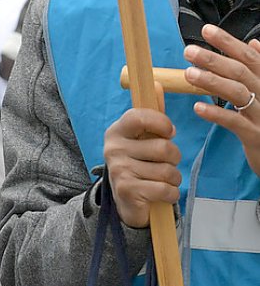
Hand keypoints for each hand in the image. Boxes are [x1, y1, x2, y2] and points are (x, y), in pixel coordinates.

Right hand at [103, 106, 180, 227]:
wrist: (127, 202)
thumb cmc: (140, 165)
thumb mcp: (143, 140)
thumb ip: (152, 116)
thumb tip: (157, 84)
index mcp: (116, 131)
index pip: (140, 117)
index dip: (162, 124)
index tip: (169, 132)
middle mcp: (112, 148)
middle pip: (164, 147)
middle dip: (174, 158)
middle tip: (164, 163)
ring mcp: (118, 169)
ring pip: (167, 171)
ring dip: (173, 179)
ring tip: (161, 180)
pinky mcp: (126, 190)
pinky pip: (165, 189)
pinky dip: (171, 195)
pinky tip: (160, 194)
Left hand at [186, 23, 259, 177]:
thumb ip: (258, 69)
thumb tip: (254, 43)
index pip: (249, 57)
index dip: (228, 42)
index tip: (206, 30)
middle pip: (240, 72)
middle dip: (214, 59)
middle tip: (188, 51)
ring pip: (237, 93)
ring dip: (212, 82)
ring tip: (188, 74)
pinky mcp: (255, 135)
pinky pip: (235, 122)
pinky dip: (216, 114)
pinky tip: (198, 107)